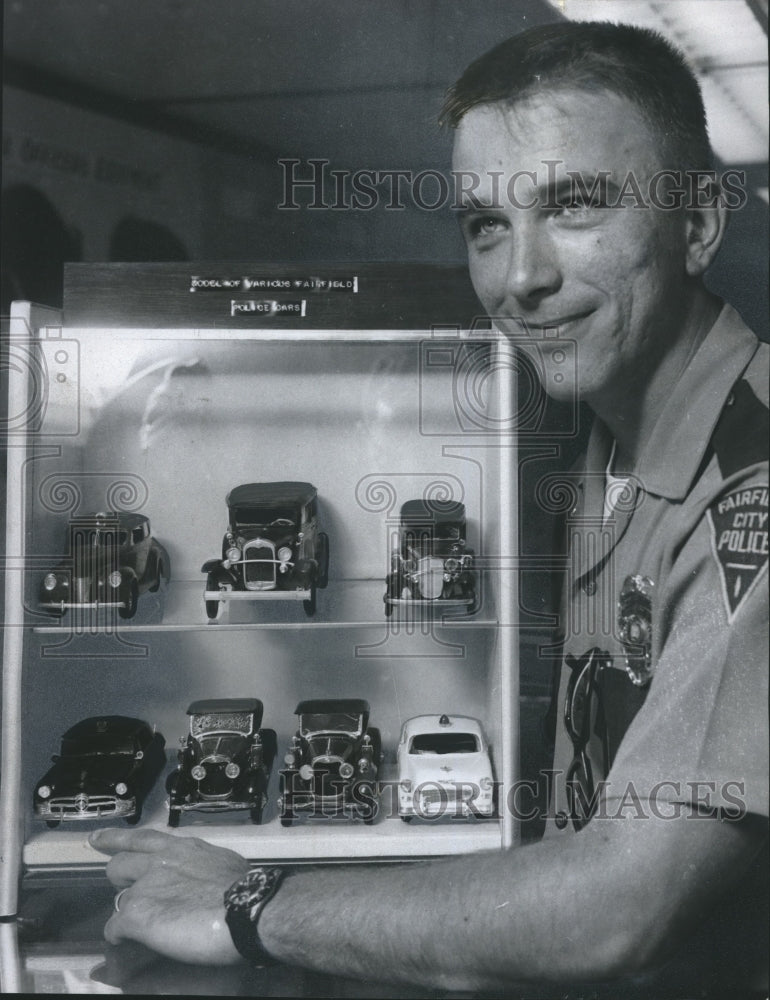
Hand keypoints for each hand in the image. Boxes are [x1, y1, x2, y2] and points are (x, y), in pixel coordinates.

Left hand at [89, 828, 249, 965]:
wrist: (246, 909)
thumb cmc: (245, 889)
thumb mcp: (222, 864)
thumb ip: (203, 866)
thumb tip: (204, 878)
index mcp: (181, 848)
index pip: (141, 838)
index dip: (115, 839)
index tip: (97, 839)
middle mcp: (159, 862)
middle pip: (118, 865)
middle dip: (121, 880)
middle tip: (129, 891)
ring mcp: (145, 887)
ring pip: (117, 899)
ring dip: (128, 912)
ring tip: (144, 926)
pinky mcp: (137, 914)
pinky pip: (114, 929)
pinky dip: (120, 937)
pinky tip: (129, 943)